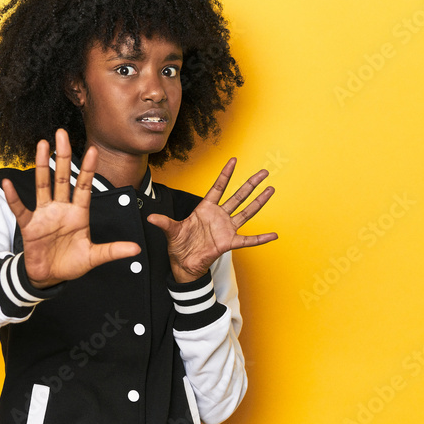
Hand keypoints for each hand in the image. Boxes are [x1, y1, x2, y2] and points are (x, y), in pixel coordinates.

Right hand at [2, 129, 140, 288]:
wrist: (50, 276)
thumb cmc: (71, 263)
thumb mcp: (94, 257)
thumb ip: (113, 250)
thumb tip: (136, 249)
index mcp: (79, 214)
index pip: (85, 186)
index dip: (89, 169)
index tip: (94, 150)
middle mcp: (61, 209)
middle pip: (63, 178)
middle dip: (64, 156)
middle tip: (62, 134)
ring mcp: (44, 215)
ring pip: (43, 185)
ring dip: (42, 165)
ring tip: (42, 145)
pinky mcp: (30, 225)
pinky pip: (20, 209)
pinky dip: (13, 197)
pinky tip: (8, 184)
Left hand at [147, 158, 277, 282]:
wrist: (183, 263)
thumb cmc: (179, 245)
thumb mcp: (170, 231)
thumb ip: (163, 222)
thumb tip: (150, 217)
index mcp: (205, 209)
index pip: (218, 187)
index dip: (226, 174)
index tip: (234, 160)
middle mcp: (218, 216)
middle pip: (238, 196)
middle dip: (250, 184)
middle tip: (263, 172)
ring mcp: (226, 228)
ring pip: (246, 212)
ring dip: (259, 202)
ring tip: (271, 190)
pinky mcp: (229, 242)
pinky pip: (248, 240)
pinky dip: (261, 238)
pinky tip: (273, 235)